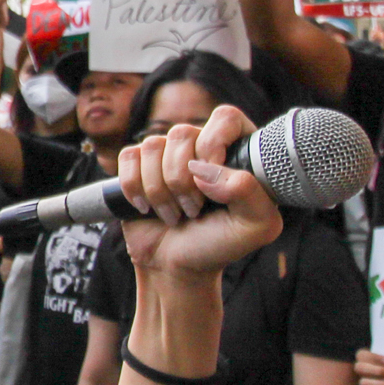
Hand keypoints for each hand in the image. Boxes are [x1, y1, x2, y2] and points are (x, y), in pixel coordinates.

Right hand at [114, 104, 282, 277]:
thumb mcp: (254, 227)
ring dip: (160, 191)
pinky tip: (147, 208)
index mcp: (237, 152)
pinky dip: (135, 187)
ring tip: (174, 214)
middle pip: (182, 133)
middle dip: (182, 180)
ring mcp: (168, 154)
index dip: (214, 142)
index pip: (226, 118)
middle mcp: (202, 146)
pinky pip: (129, 157)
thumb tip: (204, 168)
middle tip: (194, 209)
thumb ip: (248, 192)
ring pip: (152, 146)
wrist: (177, 266)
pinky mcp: (138, 165)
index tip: (210, 178)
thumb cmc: (218, 245)